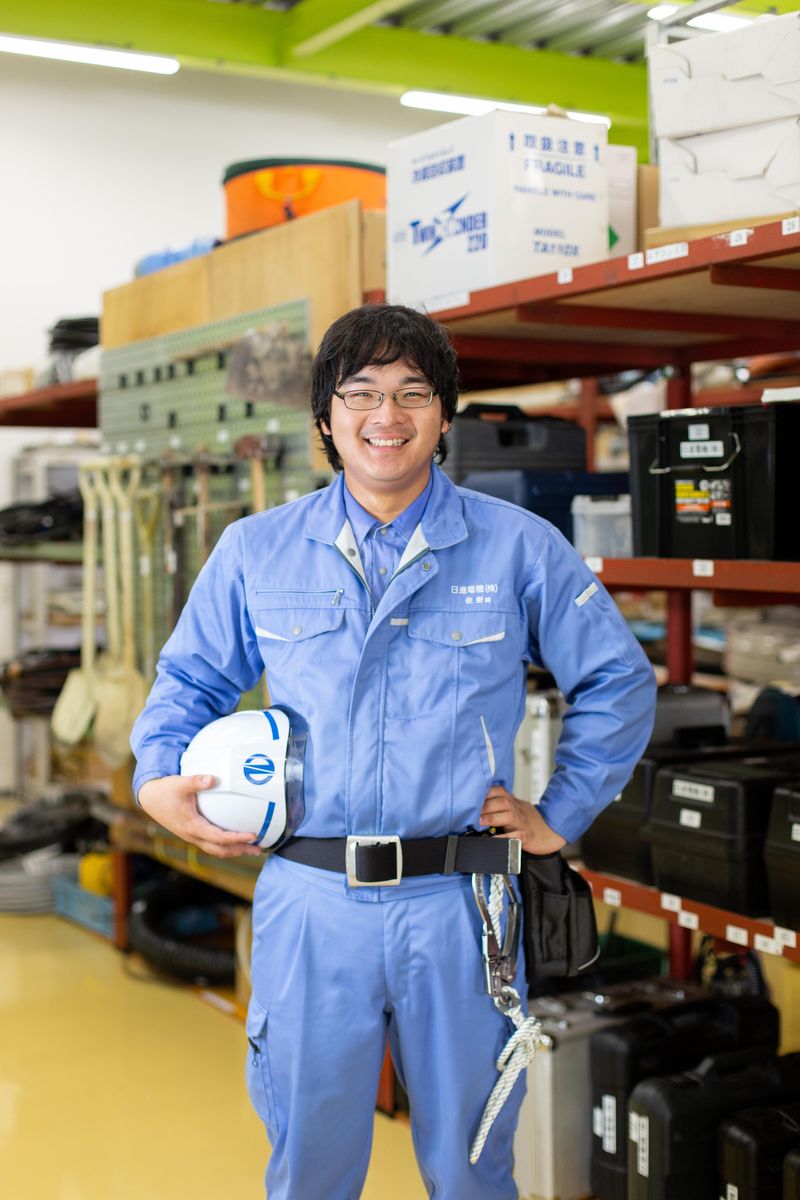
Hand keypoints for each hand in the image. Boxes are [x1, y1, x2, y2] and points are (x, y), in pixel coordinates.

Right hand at [137, 774, 262, 857]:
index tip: (252, 835)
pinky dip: (225, 846)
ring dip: (234, 851)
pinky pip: (211, 844)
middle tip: (258, 849)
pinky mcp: (192, 833)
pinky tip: (234, 841)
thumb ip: (197, 781)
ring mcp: (192, 836)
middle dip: (240, 850)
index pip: (219, 838)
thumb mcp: (180, 783)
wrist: (149, 798)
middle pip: (220, 850)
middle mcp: (193, 835)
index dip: (237, 839)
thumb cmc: (165, 791)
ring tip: (252, 849)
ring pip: (215, 850)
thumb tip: (213, 779)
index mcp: (192, 826)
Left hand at [479, 785, 566, 855]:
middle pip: (502, 802)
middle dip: (486, 806)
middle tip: (472, 813)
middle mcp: (518, 811)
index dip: (486, 792)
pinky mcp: (527, 837)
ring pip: (508, 815)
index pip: (499, 791)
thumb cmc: (532, 822)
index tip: (472, 797)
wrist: (552, 833)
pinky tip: (493, 839)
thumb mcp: (517, 808)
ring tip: (479, 823)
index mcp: (514, 803)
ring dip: (492, 818)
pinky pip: (515, 836)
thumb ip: (501, 803)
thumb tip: (481, 801)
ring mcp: (523, 823)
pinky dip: (504, 838)